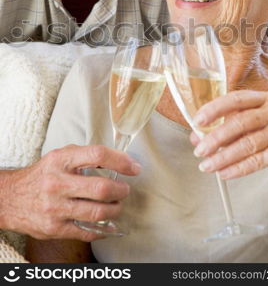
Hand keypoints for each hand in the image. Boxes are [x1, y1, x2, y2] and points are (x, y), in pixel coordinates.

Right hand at [0, 144, 140, 239]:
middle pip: (101, 187)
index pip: (97, 155)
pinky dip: (103, 229)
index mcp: (61, 159)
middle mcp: (57, 182)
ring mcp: (55, 207)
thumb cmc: (43, 174)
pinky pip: (87, 231)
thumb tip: (119, 160)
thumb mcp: (60, 156)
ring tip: (117, 205)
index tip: (134, 167)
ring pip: (98, 211)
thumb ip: (85, 156)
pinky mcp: (54, 228)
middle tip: (125, 190)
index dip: (121, 161)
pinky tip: (109, 225)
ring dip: (115, 210)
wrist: (11, 198)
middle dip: (121, 190)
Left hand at [190, 90, 267, 186]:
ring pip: (247, 144)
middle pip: (240, 122)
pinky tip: (224, 173)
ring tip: (206, 166)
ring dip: (222, 157)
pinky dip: (237, 169)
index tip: (197, 121)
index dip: (214, 109)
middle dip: (215, 137)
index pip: (236, 99)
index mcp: (266, 98)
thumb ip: (226, 129)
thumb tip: (196, 137)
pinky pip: (257, 161)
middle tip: (199, 150)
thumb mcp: (252, 128)